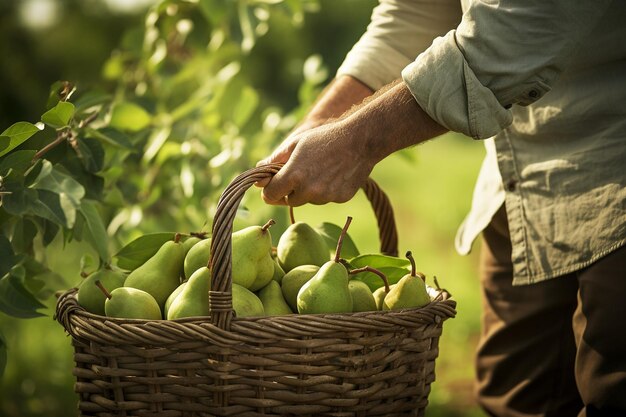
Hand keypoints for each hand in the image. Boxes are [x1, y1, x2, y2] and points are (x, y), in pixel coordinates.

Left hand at [258, 119, 373, 206]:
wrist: (360, 141)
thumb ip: (275, 160)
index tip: (271, 186)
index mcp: (294, 175)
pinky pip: (327, 199)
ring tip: (321, 169)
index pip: (270, 195)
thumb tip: (257, 172)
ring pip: (309, 200)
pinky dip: (327, 190)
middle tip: (299, 173)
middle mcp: (309, 191)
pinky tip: (335, 173)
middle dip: (290, 190)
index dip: (268, 191)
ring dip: (309, 190)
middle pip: (289, 201)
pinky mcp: (340, 199)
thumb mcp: (296, 144)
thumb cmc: (324, 138)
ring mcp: (326, 197)